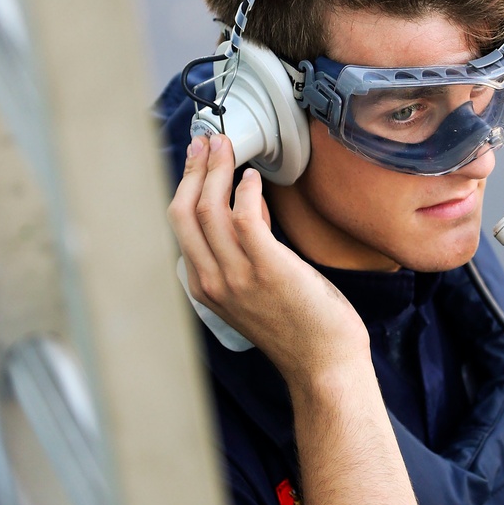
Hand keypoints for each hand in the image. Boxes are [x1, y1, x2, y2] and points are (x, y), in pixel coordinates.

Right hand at [167, 134, 369, 385]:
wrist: (323, 364)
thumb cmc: (298, 329)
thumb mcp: (257, 289)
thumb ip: (247, 250)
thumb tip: (249, 204)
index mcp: (205, 287)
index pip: (180, 225)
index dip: (187, 185)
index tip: (199, 159)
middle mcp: (214, 281)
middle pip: (185, 212)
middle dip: (194, 170)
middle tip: (208, 140)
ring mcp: (238, 276)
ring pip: (210, 210)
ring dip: (218, 171)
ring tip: (229, 147)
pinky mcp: (268, 268)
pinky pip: (244, 218)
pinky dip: (246, 192)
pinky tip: (255, 179)